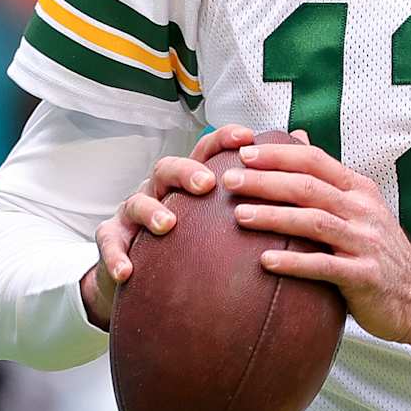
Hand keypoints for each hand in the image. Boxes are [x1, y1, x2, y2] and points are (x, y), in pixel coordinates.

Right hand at [80, 124, 256, 329]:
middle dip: (186, 170)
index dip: (223, 139)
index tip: (247, 136)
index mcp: (188, 180)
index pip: (206, 151)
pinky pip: (111, 243)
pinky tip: (128, 271)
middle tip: (206, 182)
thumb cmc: (191, 237)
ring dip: (152, 211)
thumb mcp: (220, 215)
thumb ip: (257, 190)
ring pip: (137, 202)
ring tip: (168, 224)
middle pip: (168, 167)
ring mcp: (133, 213)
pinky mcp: (114, 240)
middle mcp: (159, 189)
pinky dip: (116, 256)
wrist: (144, 274)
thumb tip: (300, 150)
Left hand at [224, 136, 410, 347]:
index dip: (279, 155)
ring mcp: (365, 242)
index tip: (244, 153)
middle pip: (309, 188)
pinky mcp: (364, 276)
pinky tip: (264, 263)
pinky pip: (324, 266)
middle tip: (230, 180)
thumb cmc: (379, 251)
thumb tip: (298, 137)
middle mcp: (364, 211)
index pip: (315, 161)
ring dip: (273, 217)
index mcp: (360, 190)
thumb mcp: (361, 207)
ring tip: (240, 216)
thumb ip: (328, 177)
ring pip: (314, 222)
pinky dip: (293, 263)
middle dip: (266, 181)